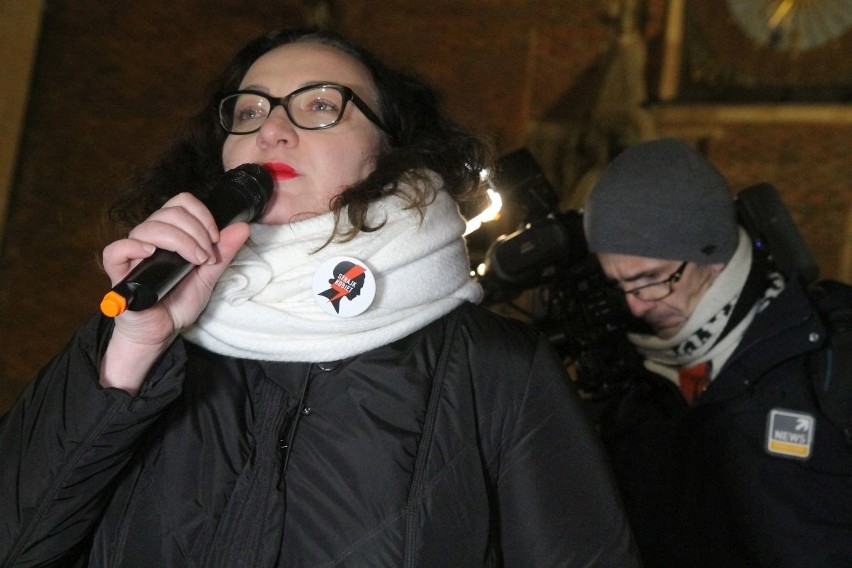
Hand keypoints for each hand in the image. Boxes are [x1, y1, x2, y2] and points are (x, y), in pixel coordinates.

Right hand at [99, 192, 250, 393]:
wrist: (161, 331)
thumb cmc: (178, 303)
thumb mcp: (208, 277)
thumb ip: (223, 254)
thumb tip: (243, 227)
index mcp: (170, 235)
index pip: (180, 203)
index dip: (201, 215)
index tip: (215, 239)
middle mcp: (150, 239)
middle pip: (168, 213)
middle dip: (196, 231)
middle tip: (206, 257)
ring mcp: (133, 254)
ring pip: (148, 227)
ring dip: (179, 240)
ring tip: (194, 261)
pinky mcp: (119, 272)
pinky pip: (115, 250)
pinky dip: (133, 247)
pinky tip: (151, 253)